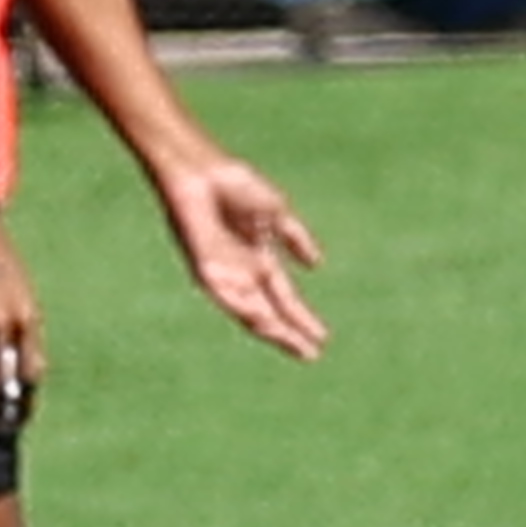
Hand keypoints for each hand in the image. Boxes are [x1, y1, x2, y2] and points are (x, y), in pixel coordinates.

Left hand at [159, 150, 330, 360]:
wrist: (202, 171)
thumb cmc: (234, 185)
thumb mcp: (277, 212)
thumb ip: (295, 238)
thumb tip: (316, 265)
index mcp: (259, 260)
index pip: (283, 298)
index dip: (302, 318)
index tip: (323, 339)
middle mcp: (241, 271)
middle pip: (268, 311)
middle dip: (289, 333)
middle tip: (311, 355)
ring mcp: (222, 271)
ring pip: (248, 309)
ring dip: (270, 328)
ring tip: (291, 344)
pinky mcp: (203, 266)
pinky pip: (223, 293)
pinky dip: (240, 306)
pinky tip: (258, 319)